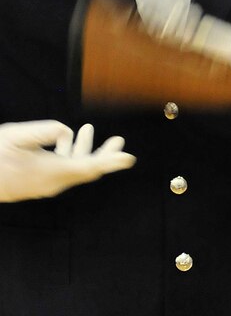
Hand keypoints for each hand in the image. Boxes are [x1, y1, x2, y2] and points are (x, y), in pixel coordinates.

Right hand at [0, 121, 135, 202]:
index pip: (89, 167)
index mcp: (51, 172)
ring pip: (73, 168)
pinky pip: (61, 170)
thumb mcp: (16, 136)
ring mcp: (46, 185)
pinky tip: (66, 140)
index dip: (111, 161)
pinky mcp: (38, 183)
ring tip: (89, 130)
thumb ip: (44, 131)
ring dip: (84, 150)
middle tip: (119, 140)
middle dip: (104, 154)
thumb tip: (66, 131)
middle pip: (87, 169)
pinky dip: (68, 154)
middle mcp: (53, 182)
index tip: (129, 157)